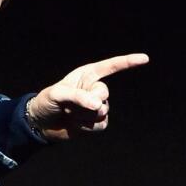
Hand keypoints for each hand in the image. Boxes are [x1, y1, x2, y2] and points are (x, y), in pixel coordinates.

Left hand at [27, 53, 149, 141]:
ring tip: (70, 114)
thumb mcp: (57, 94)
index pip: (110, 66)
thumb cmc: (47, 102)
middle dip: (87, 101)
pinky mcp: (97, 122)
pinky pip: (101, 124)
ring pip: (102, 111)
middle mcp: (94, 88)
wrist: (41, 123)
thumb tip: (98, 106)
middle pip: (104, 93)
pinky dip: (87, 127)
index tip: (145, 59)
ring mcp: (97, 106)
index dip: (128, 62)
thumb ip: (78, 97)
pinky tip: (76, 124)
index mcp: (87, 75)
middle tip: (70, 106)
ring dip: (83, 116)